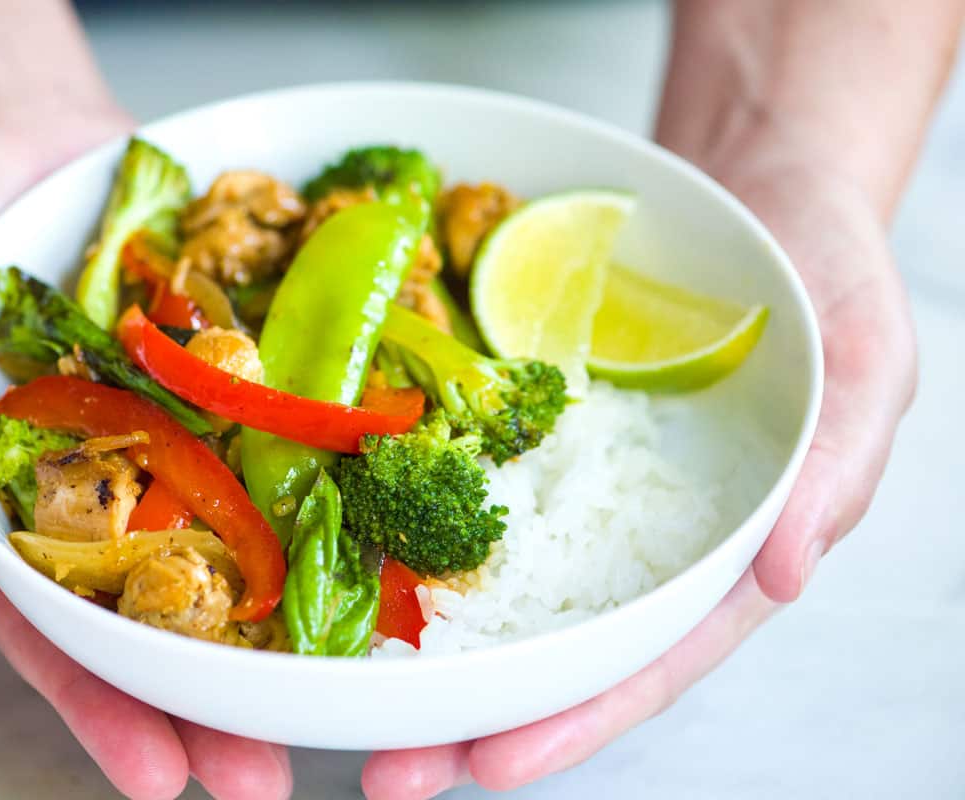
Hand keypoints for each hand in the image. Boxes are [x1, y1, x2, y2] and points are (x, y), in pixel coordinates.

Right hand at [0, 108, 292, 798]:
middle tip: (265, 780)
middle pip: (168, 614)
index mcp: (27, 506)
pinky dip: (321, 494)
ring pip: (237, 544)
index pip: (65, 633)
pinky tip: (373, 552)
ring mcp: (179, 433)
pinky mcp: (231, 374)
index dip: (107, 711)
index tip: (160, 780)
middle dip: (212, 704)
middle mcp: (115, 482)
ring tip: (338, 708)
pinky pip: (280, 437)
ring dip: (282, 630)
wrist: (8, 127)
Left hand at [360, 155, 915, 797]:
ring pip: (487, 578)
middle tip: (382, 770)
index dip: (574, 720)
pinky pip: (458, 476)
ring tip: (339, 698)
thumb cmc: (826, 279)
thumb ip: (835, 467)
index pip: (646, 658)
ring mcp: (564, 478)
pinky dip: (406, 521)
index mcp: (713, 552)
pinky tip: (343, 552)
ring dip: (415, 642)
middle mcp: (626, 534)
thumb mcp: (865, 363)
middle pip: (545, 644)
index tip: (492, 765)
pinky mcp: (520, 422)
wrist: (751, 186)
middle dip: (466, 716)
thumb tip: (785, 571)